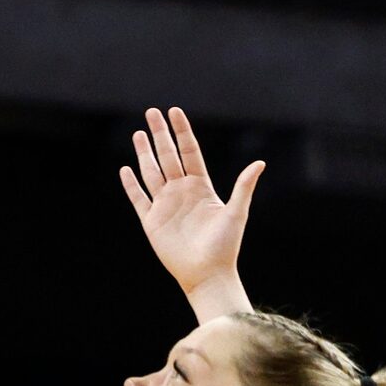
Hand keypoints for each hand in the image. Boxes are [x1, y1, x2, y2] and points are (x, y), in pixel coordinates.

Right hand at [118, 107, 261, 308]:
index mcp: (201, 187)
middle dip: (159, 134)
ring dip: (144, 153)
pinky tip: (125, 169)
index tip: (174, 111)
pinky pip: (138, 198)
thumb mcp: (236, 213)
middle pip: (167, 156)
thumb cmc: (225, 246)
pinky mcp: (151, 221)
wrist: (207, 273)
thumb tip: (259, 163)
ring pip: (151, 172)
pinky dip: (131, 184)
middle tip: (151, 112)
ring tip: (137, 133)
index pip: (189, 152)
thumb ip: (243, 187)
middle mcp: (181, 192)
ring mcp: (165, 205)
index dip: (182, 131)